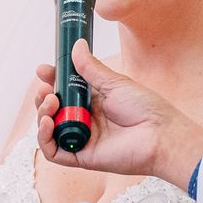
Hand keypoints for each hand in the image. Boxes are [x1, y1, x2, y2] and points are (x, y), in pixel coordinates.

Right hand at [33, 41, 202, 187]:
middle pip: (53, 111)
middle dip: (44, 97)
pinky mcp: (81, 157)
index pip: (63, 91)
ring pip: (49, 130)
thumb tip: (77, 45)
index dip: (51, 80)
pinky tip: (47, 122)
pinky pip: (54, 152)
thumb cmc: (145, 108)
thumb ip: (92, 68)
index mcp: (93, 102)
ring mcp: (82, 139)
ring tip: (50, 102)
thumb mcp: (114, 83)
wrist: (160, 134)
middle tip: (46, 89)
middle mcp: (85, 121)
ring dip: (42, 115)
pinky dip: (44, 138)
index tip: (42, 70)